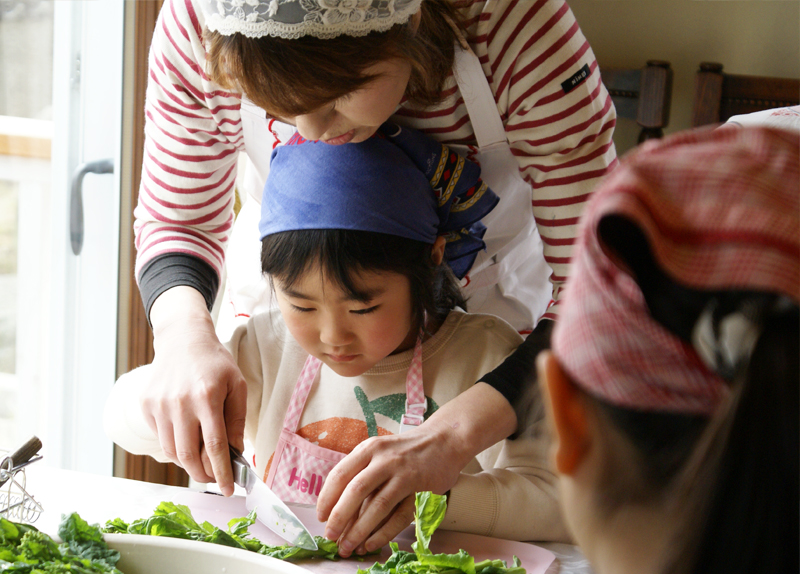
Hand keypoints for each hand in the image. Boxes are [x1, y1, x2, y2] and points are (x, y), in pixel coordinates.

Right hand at [140, 286, 246, 495]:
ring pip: (172, 451)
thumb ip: (236, 421)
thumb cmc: (215, 364)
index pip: (215, 445)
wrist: (183, 340)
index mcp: (207, 396)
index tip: (230, 489)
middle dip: (203, 475)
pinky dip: (175, 447)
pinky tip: (187, 440)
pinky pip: (161, 438)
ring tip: (203, 463)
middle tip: (215, 479)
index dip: (222, 471)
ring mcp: (159, 405)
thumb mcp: (237, 386)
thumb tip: (235, 454)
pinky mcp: (146, 406)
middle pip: (189, 455)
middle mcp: (179, 403)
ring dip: (189, 464)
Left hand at [316, 383, 516, 556]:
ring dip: (359, 530)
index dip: (327, 498)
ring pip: (377, 506)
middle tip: (330, 536)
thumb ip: (359, 471)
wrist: (443, 441)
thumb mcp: (378, 451)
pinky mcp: (421, 490)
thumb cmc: (404, 450)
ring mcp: (404, 475)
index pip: (341, 474)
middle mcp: (385, 460)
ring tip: (347, 547)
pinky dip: (383, 533)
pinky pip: (399, 517)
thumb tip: (335, 506)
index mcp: (369, 448)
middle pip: (356, 491)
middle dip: (339, 517)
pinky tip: (371, 543)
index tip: (321, 517)